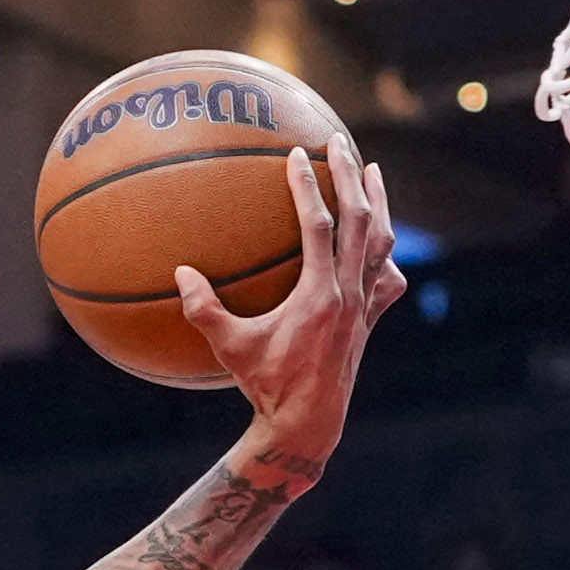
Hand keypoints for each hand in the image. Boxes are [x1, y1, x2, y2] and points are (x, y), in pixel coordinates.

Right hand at [190, 135, 396, 481]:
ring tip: (373, 172)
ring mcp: (364, 307)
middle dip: (351, 177)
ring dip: (379, 204)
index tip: (297, 155)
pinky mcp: (369, 321)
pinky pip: (387, 280)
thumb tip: (181, 273)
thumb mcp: (229, 347)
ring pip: (382, 244)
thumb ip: (204, 310)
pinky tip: (381, 243)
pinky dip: (386, 256)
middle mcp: (349, 295)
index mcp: (319, 295)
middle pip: (361, 222)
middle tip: (340, 143)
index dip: (309, 188)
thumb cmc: (264, 386)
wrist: (307, 425)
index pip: (319, 227)